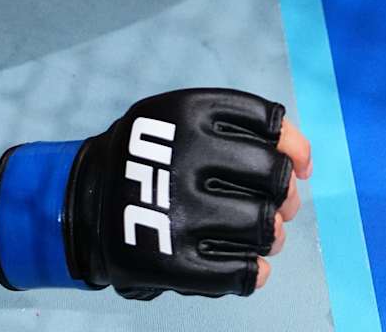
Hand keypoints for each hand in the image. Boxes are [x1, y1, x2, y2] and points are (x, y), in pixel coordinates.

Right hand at [0, 88, 312, 298]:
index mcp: (187, 112)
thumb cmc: (151, 158)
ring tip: (259, 236)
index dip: (294, 148)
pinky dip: (254, 272)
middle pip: (274, 177)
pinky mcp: (172, 262)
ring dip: (271, 236)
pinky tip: (246, 265)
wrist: (83, 204)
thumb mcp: (181, 117)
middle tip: (275, 205)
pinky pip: (243, 273)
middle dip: (283, 194)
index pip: (271, 125)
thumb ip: (243, 125)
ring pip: (264, 227)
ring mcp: (178, 212)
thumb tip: (302, 164)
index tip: (297, 166)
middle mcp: (184, 157)